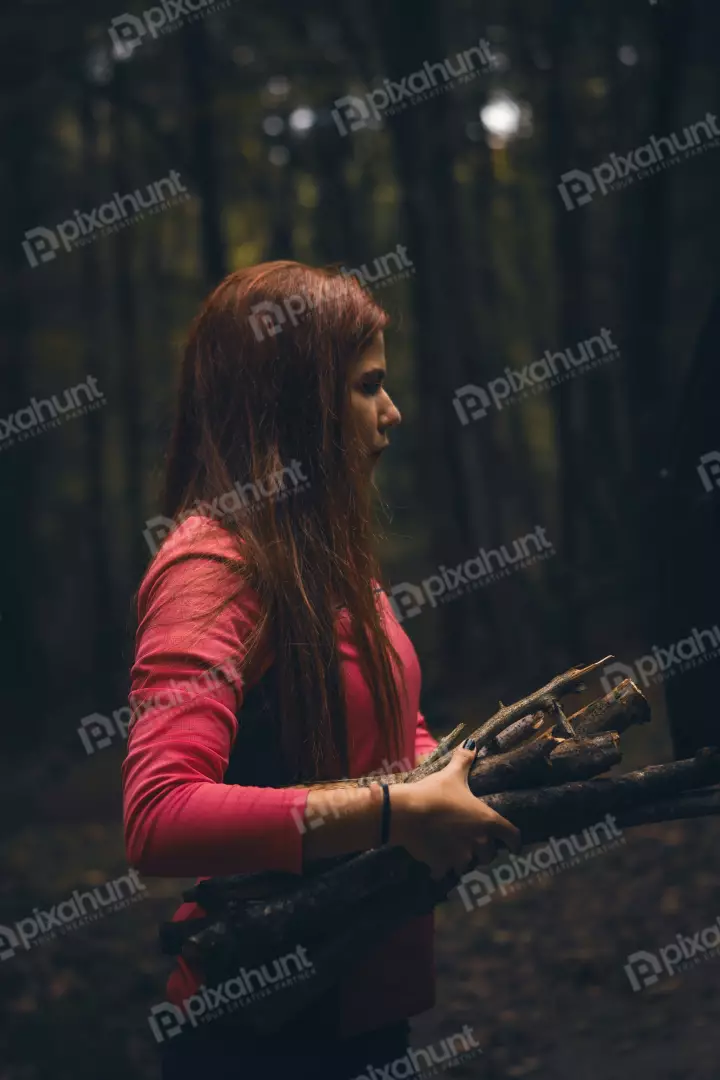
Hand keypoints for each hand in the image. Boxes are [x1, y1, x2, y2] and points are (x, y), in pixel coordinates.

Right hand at [388, 744, 520, 879]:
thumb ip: (464, 761)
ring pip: (468, 865)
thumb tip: (472, 743)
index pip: (512, 836)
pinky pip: (445, 872)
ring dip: (463, 861)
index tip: (514, 848)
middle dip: (483, 851)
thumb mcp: (452, 774)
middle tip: (473, 844)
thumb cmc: (435, 792)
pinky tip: (435, 865)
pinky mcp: (443, 865)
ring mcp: (461, 856)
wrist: (408, 813)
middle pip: (489, 855)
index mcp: (488, 821)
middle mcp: (479, 842)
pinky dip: (441, 869)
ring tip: (454, 854)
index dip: (514, 842)